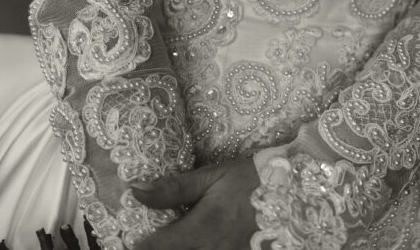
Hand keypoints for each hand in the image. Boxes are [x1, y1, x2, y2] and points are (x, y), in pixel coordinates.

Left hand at [133, 156, 259, 249]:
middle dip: (158, 249)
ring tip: (174, 241)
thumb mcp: (212, 176)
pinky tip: (195, 245)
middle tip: (150, 240)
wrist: (291, 191)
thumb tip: (136, 191)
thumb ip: (173, 188)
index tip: (129, 241)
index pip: (160, 246)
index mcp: (204, 227)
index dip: (140, 246)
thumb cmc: (248, 179)